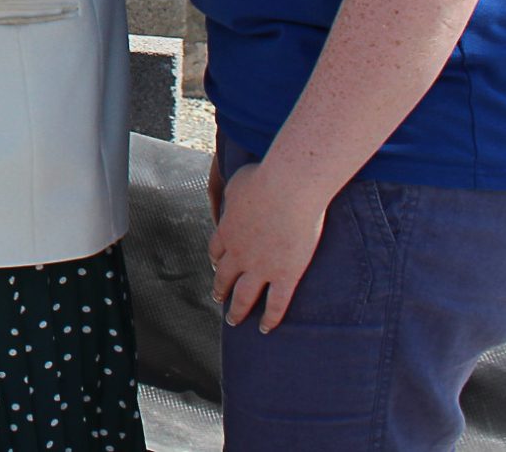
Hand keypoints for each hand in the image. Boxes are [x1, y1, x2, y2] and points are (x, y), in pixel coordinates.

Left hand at [208, 159, 331, 332]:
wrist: (288, 188)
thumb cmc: (265, 177)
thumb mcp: (238, 181)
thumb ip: (235, 193)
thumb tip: (238, 193)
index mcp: (227, 229)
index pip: (217, 250)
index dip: (217, 260)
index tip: (218, 266)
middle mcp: (239, 253)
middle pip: (225, 276)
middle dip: (221, 289)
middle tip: (218, 298)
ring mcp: (261, 267)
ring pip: (244, 296)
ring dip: (237, 310)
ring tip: (234, 321)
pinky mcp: (285, 275)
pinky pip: (276, 303)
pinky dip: (270, 318)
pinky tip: (266, 328)